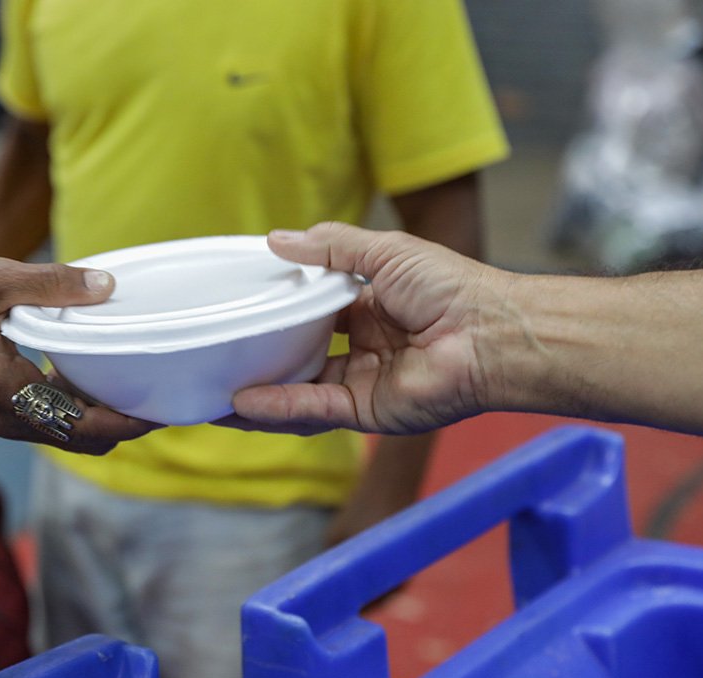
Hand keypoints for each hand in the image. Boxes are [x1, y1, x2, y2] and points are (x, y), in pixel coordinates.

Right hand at [0, 257, 159, 453]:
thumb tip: (106, 286)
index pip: (83, 423)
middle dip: (122, 426)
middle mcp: (9, 417)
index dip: (126, 422)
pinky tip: (91, 383)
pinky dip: (77, 414)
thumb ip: (52, 283)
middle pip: (83, 441)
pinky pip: (50, 427)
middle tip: (155, 399)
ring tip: (132, 393)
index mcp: (9, 389)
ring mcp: (4, 422)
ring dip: (100, 422)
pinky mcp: (1, 417)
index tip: (159, 411)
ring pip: (68, 438)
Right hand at [232, 222, 508, 434]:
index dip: (278, 309)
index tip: (240, 305)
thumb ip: (329, 247)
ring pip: (300, 390)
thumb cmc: (450, 286)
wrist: (491, 333)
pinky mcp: (368, 412)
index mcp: (370, 308)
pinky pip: (315, 411)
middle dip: (260, 358)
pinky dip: (279, 407)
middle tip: (217, 353)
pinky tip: (243, 403)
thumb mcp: (383, 251)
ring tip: (211, 391)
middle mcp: (364, 348)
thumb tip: (275, 239)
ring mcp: (364, 382)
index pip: (312, 311)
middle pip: (300, 355)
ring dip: (258, 392)